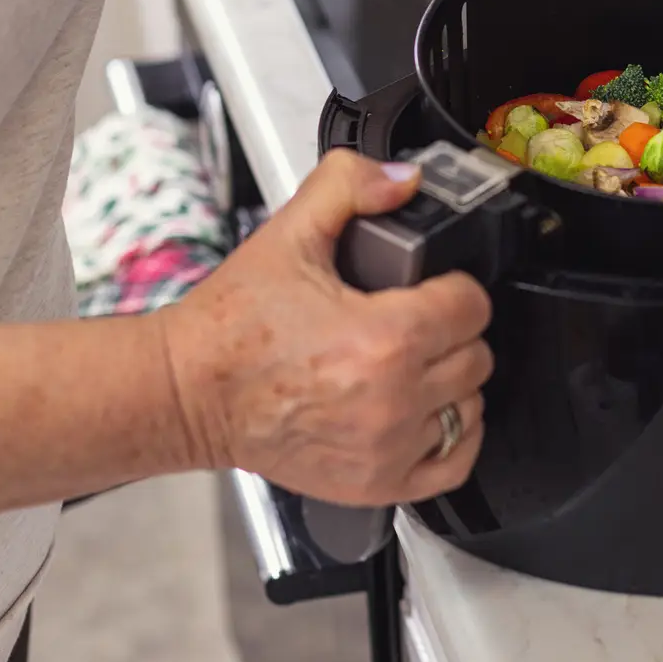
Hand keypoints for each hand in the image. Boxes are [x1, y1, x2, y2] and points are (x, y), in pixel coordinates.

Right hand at [159, 151, 492, 505]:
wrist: (186, 393)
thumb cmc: (231, 327)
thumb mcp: (289, 233)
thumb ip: (349, 185)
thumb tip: (403, 179)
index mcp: (383, 337)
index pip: (471, 305)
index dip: (453, 287)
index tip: (430, 288)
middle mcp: (392, 398)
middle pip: (476, 355)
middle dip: (450, 332)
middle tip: (413, 322)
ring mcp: (388, 447)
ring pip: (469, 406)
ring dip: (450, 382)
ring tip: (411, 365)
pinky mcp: (377, 482)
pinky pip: (455, 462)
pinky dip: (452, 436)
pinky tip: (425, 413)